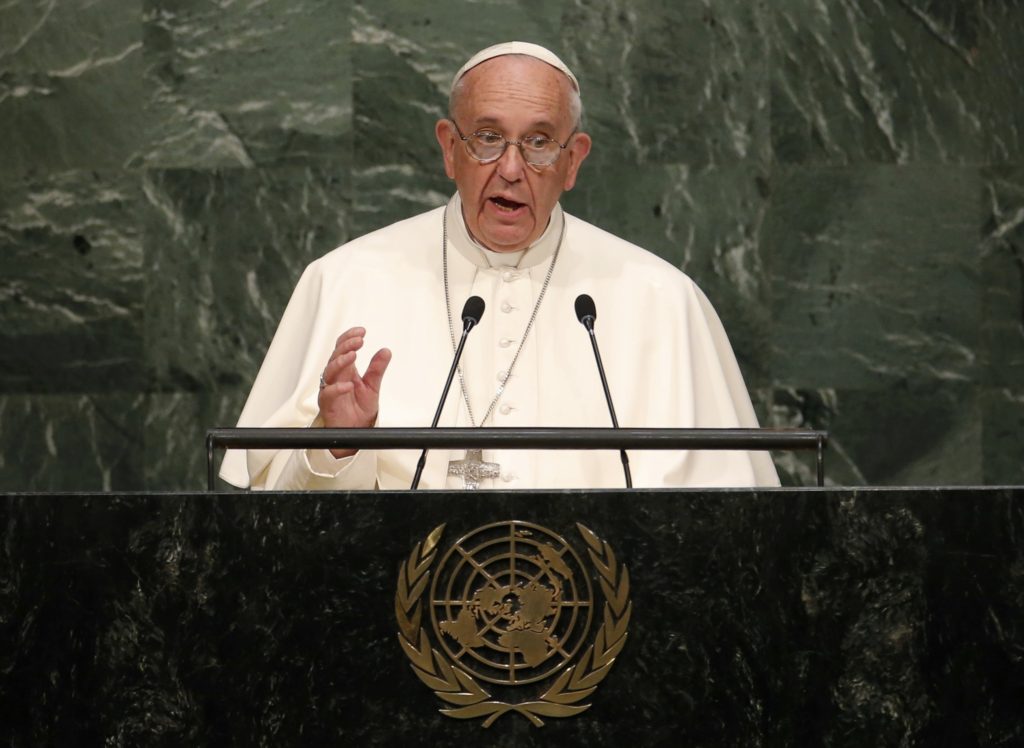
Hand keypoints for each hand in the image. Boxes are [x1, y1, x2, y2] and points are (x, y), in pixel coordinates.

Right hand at [317, 327, 391, 457]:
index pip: (343, 348)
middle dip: (346, 346)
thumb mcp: (373, 386)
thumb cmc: (360, 408)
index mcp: (346, 370)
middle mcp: (336, 377)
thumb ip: (377, 369)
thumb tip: (386, 351)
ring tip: (353, 355)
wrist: (356, 430)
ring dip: (341, 361)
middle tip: (359, 340)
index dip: (349, 338)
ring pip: (330, 371)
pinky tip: (349, 384)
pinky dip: (338, 388)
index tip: (362, 331)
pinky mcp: (327, 403)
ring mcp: (330, 388)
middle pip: (335, 356)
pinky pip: (329, 393)